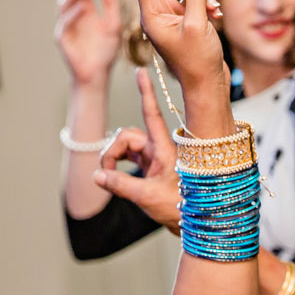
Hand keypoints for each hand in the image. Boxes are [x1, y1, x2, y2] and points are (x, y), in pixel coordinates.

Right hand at [54, 0, 123, 87]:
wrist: (97, 74)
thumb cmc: (106, 52)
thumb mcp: (114, 27)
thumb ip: (111, 7)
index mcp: (86, 12)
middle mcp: (74, 16)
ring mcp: (66, 26)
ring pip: (65, 5)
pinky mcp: (63, 38)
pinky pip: (66, 23)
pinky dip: (73, 14)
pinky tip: (83, 7)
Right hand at [91, 68, 183, 232]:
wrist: (197, 223)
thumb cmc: (181, 208)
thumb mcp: (148, 197)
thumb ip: (120, 185)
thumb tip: (97, 176)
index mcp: (165, 148)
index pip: (152, 114)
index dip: (146, 92)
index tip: (141, 71)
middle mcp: (160, 148)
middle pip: (127, 136)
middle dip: (112, 152)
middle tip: (106, 175)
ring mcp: (156, 157)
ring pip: (125, 147)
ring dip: (113, 160)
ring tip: (111, 181)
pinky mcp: (152, 166)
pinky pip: (128, 159)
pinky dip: (117, 168)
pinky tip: (115, 182)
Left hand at [100, 0, 226, 119]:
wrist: (208, 86)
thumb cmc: (198, 62)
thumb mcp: (198, 24)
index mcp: (150, 16)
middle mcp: (156, 13)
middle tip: (207, 10)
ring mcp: (169, 17)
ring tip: (213, 16)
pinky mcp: (182, 20)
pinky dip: (206, 4)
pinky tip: (215, 18)